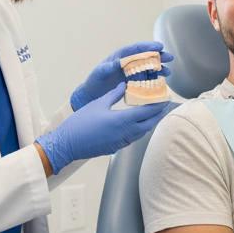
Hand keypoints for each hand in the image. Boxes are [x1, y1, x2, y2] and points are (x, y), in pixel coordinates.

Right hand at [36, 83, 175, 173]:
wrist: (68, 144)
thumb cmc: (81, 122)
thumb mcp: (98, 103)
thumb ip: (114, 94)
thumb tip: (124, 85)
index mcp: (123, 120)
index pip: (147, 112)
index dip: (158, 105)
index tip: (165, 97)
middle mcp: (126, 133)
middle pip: (149, 123)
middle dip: (158, 114)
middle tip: (163, 104)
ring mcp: (122, 142)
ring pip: (142, 132)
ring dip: (149, 122)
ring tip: (153, 112)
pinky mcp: (116, 147)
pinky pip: (133, 137)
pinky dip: (139, 129)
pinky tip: (137, 123)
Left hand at [70, 41, 173, 110]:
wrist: (92, 95)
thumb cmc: (95, 81)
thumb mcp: (100, 72)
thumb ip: (108, 67)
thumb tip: (118, 62)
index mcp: (121, 56)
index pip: (137, 49)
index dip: (148, 46)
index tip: (159, 46)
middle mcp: (129, 63)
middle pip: (146, 57)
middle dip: (158, 56)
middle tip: (169, 57)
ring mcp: (132, 73)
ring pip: (148, 68)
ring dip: (159, 69)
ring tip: (168, 72)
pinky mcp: (134, 83)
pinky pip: (146, 80)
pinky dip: (154, 80)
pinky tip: (161, 82)